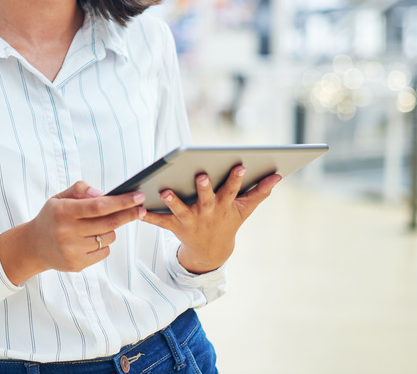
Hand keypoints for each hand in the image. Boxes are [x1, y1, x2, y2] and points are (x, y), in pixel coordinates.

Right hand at [0, 181, 146, 284]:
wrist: (34, 246)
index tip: (138, 197)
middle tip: (140, 209)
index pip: (98, 206)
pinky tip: (90, 240)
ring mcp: (72, 250)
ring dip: (110, 229)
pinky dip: (103, 243)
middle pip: (109, 223)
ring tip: (97, 226)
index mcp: (63, 212)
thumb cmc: (52, 217)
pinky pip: (104, 251)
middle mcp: (67, 232)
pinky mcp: (77, 264)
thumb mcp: (59, 198)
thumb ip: (79, 190)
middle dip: (128, 214)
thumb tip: (101, 193)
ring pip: (108, 237)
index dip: (121, 202)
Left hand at [140, 166, 280, 273]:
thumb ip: (259, 192)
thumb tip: (278, 176)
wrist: (211, 251)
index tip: (240, 165)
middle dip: (204, 188)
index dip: (236, 179)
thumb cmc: (228, 221)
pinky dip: (149, 216)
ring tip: (163, 191)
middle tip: (201, 175)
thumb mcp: (245, 209)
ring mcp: (191, 220)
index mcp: (225, 205)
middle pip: (206, 199)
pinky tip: (138, 209)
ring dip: (172, 201)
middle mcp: (208, 212)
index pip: (232, 190)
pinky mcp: (175, 226)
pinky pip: (160, 221)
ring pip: (181, 210)